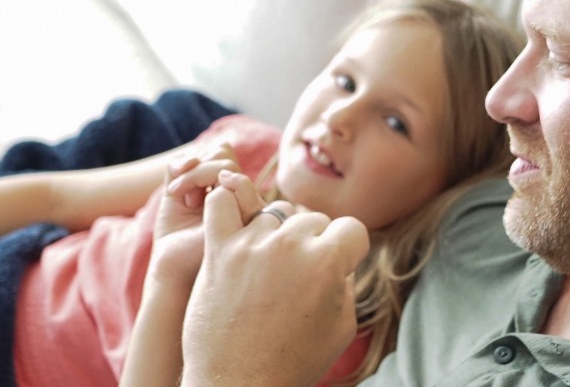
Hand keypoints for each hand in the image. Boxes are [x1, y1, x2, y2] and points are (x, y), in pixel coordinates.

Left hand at [148, 143, 241, 289]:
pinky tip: (186, 201)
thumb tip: (196, 155)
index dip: (200, 157)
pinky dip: (201, 178)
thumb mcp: (175, 194)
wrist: (171, 270)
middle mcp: (240, 197)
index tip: (177, 182)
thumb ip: (184, 167)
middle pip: (225, 155)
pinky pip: (232, 179)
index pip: (223, 153)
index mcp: (228, 192)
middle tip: (178, 192)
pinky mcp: (243, 214)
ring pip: (227, 165)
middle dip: (195, 167)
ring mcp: (244, 205)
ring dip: (196, 173)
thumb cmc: (174, 237)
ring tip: (182, 198)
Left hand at [180, 183, 369, 386]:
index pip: (351, 228)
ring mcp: (251, 245)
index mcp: (328, 263)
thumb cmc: (293, 363)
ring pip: (274, 212)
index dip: (349, 250)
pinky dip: (227, 203)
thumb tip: (339, 254)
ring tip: (267, 266)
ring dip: (275, 232)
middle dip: (313, 243)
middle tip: (298, 277)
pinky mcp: (218, 251)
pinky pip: (220, 202)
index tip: (338, 268)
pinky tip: (235, 225)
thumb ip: (345, 281)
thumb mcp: (342, 325)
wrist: (238, 386)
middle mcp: (290, 246)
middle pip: (312, 219)